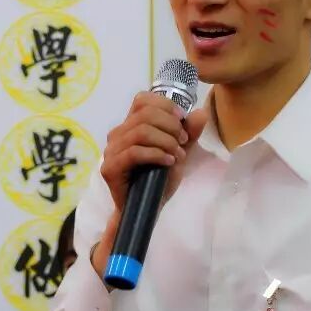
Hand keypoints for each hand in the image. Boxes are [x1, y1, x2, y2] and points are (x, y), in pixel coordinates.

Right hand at [90, 93, 208, 278]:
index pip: (143, 99)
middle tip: (183, 144)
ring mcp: (111, 150)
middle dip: (171, 126)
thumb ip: (189, 134)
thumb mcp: (180, 153)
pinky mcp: (110, 168)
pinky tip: (168, 162)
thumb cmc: (160, 181)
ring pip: (141, 131)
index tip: (182, 121)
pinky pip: (134, 152)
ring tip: (178, 156)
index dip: (165, 105)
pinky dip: (156, 154)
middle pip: (145, 114)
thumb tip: (200, 112)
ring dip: (166, 142)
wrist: (148, 210)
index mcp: (131, 126)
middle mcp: (118, 134)